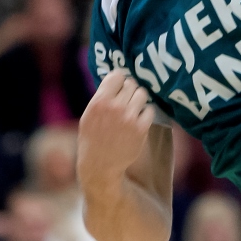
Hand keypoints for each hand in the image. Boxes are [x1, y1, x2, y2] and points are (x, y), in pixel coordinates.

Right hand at [77, 70, 154, 191]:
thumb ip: (102, 96)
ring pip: (142, 94)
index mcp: (99, 102)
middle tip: (126, 101)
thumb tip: (118, 78)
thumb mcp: (89, 114)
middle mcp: (114, 107)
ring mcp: (129, 117)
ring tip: (132, 109)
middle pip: (132, 83)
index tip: (119, 86)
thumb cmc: (93, 138)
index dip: (120, 80)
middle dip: (129, 91)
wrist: (100, 165)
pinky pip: (150, 110)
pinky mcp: (141, 128)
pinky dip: (146, 114)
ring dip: (139, 100)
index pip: (117, 75)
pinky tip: (138, 120)